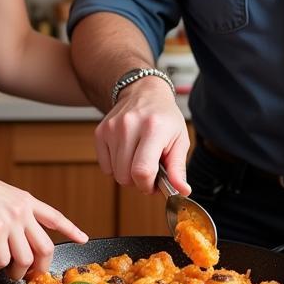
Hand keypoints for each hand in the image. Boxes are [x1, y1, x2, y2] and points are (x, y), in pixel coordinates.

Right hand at [0, 157, 87, 279]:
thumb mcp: (0, 195)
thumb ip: (11, 215)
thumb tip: (9, 241)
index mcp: (25, 200)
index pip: (55, 216)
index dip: (71, 230)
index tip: (83, 238)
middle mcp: (23, 210)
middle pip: (46, 248)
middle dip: (39, 268)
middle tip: (26, 273)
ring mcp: (11, 221)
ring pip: (25, 260)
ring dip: (11, 269)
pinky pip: (1, 260)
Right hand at [94, 77, 190, 194]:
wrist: (144, 93)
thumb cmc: (165, 119)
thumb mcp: (180, 140)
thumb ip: (178, 168)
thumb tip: (182, 191)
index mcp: (153, 128)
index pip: (142, 171)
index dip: (148, 186)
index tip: (155, 184)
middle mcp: (129, 126)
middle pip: (126, 176)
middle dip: (139, 182)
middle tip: (150, 172)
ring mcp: (112, 128)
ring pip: (115, 173)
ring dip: (128, 175)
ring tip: (139, 161)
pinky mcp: (100, 132)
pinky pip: (105, 167)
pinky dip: (116, 167)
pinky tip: (127, 155)